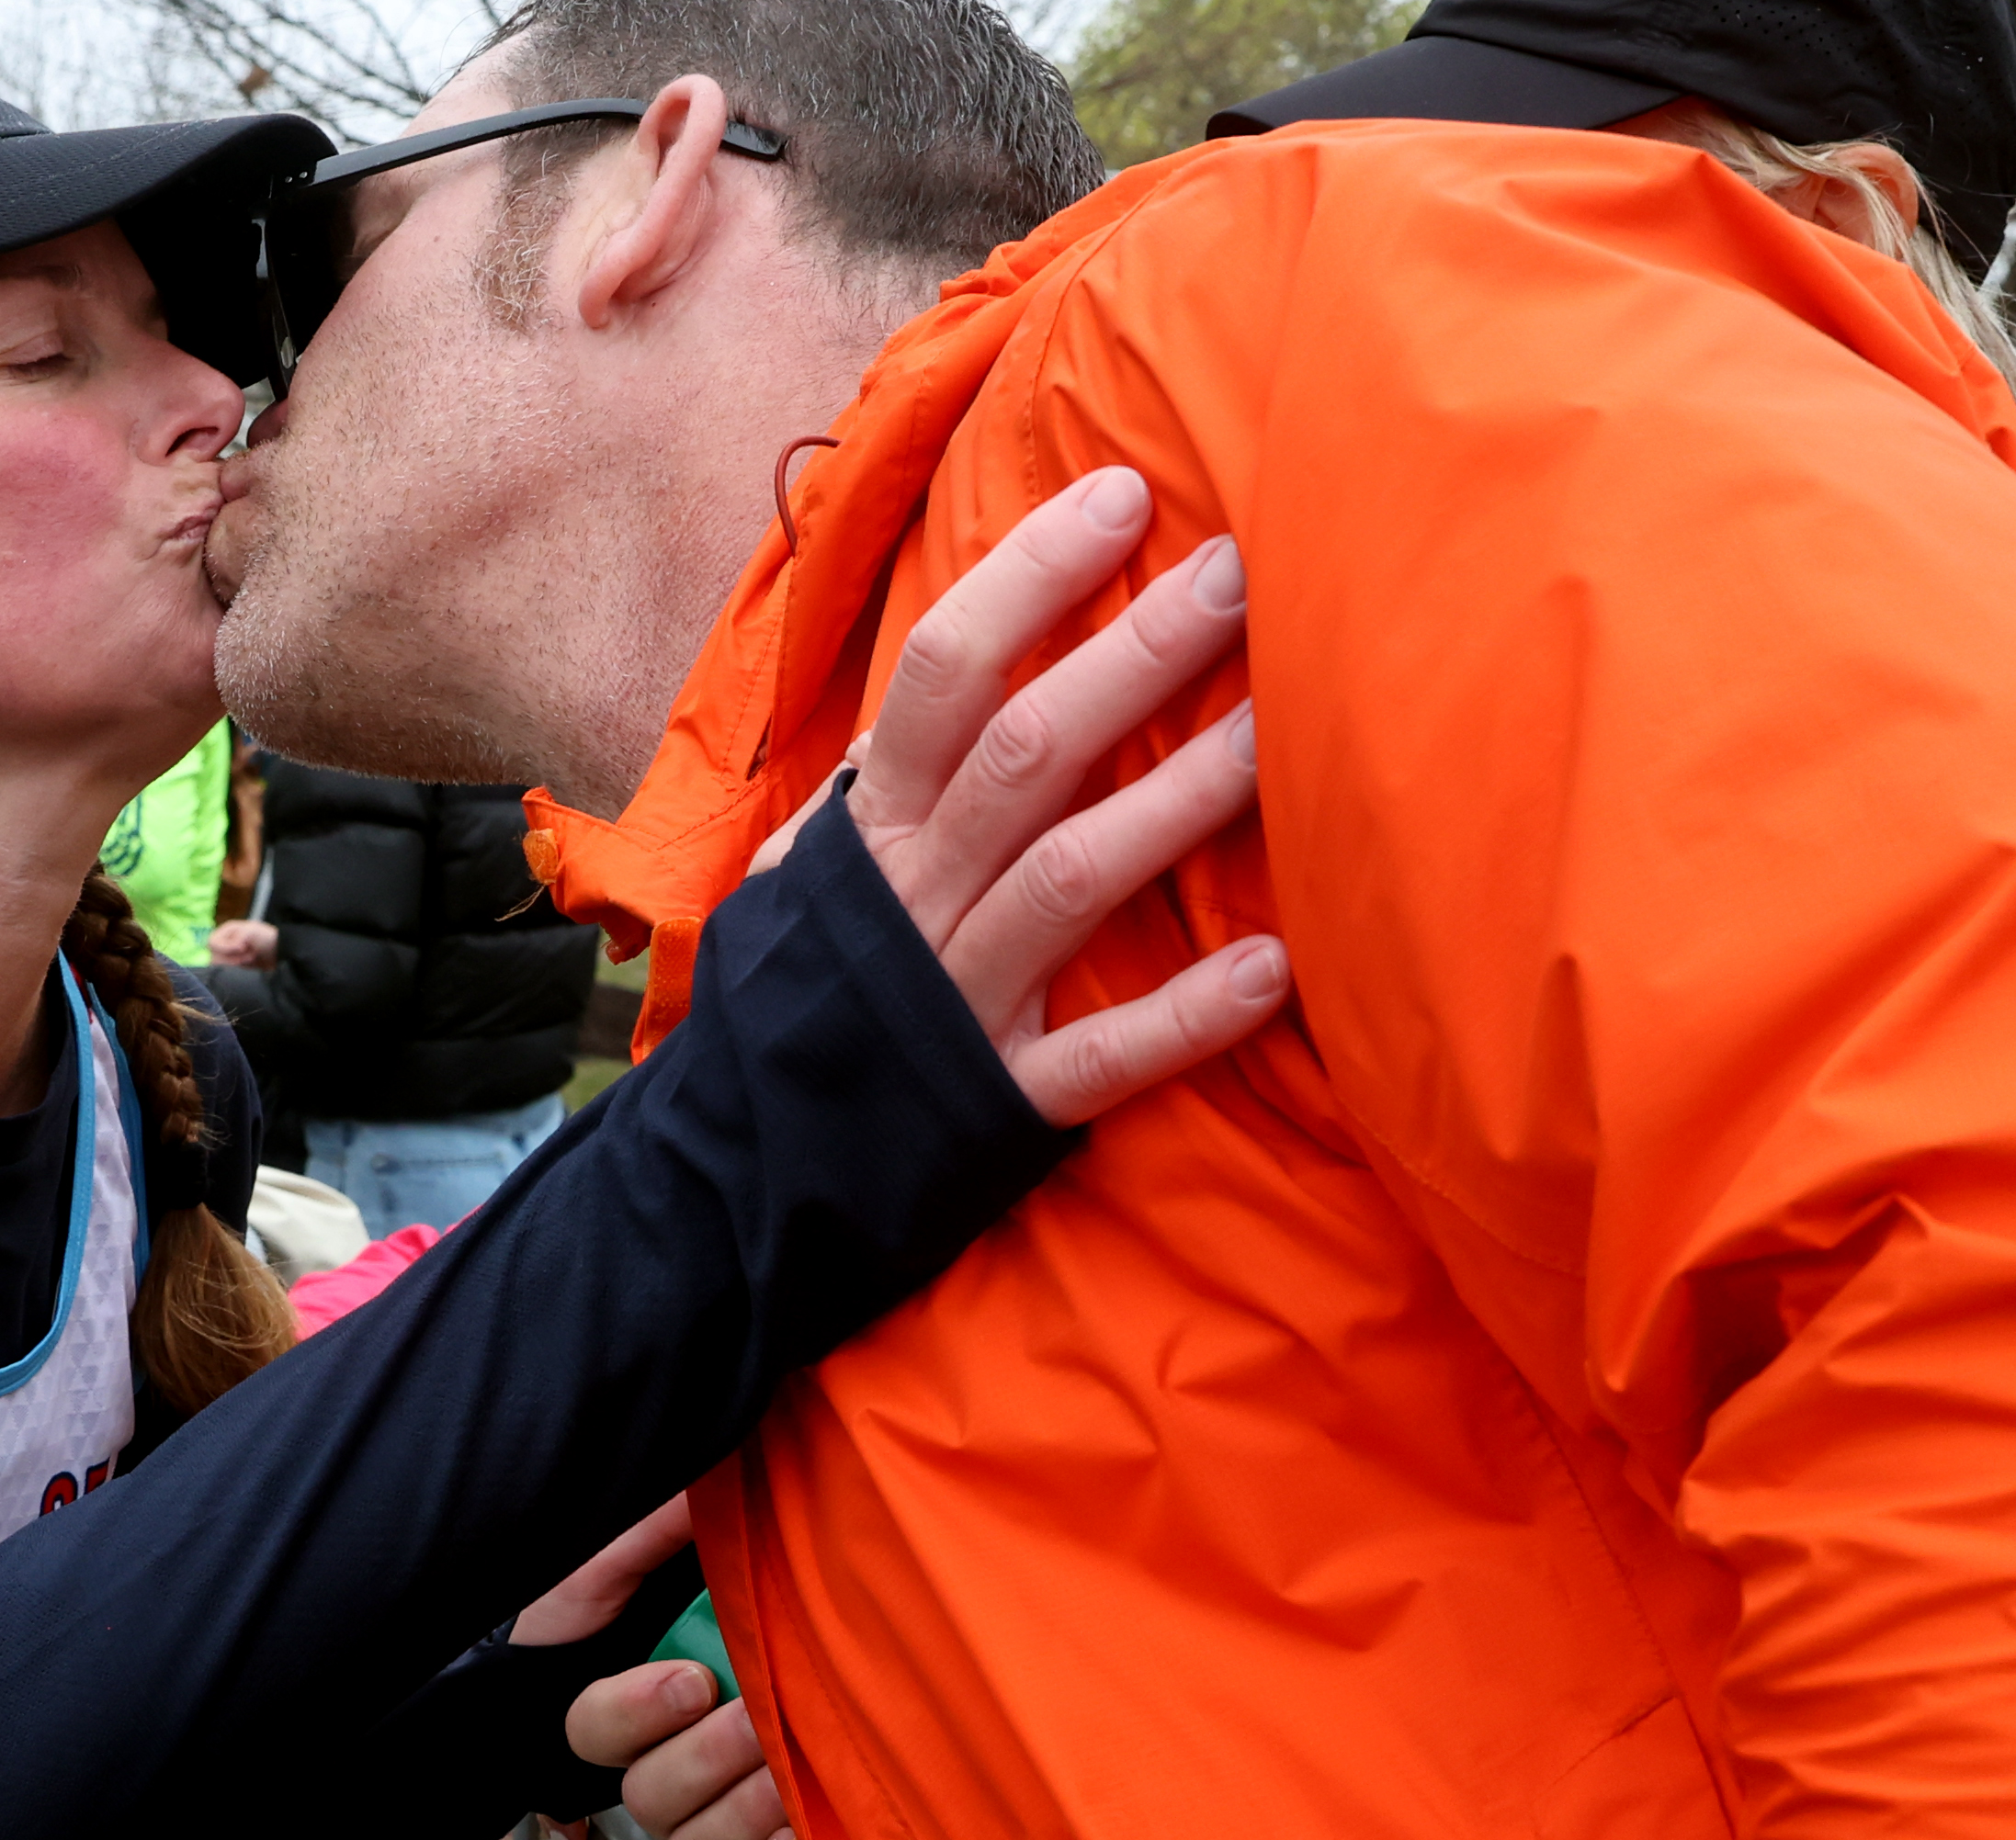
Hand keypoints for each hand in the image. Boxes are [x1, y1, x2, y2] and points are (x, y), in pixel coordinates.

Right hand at [205, 917, 279, 968]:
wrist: (282, 954)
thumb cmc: (267, 937)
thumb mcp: (252, 930)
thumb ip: (238, 936)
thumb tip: (233, 947)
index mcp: (225, 932)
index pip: (212, 942)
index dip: (224, 947)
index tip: (242, 947)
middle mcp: (224, 945)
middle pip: (214, 956)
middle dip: (232, 958)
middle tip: (250, 955)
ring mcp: (228, 959)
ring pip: (219, 968)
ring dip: (236, 965)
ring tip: (252, 960)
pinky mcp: (234, 971)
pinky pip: (226, 976)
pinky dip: (237, 973)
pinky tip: (250, 968)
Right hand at [799, 463, 1280, 1128]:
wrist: (738, 1168)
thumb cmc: (811, 991)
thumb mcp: (819, 864)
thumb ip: (895, 772)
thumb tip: (973, 653)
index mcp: (870, 823)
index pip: (943, 669)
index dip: (1030, 577)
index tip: (1123, 496)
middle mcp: (914, 895)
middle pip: (1026, 752)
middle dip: (1133, 656)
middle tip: (1239, 573)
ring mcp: (957, 995)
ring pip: (1071, 878)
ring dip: (1177, 801)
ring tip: (1277, 732)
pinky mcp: (999, 1098)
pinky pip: (1101, 1055)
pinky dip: (1186, 1015)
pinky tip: (1276, 967)